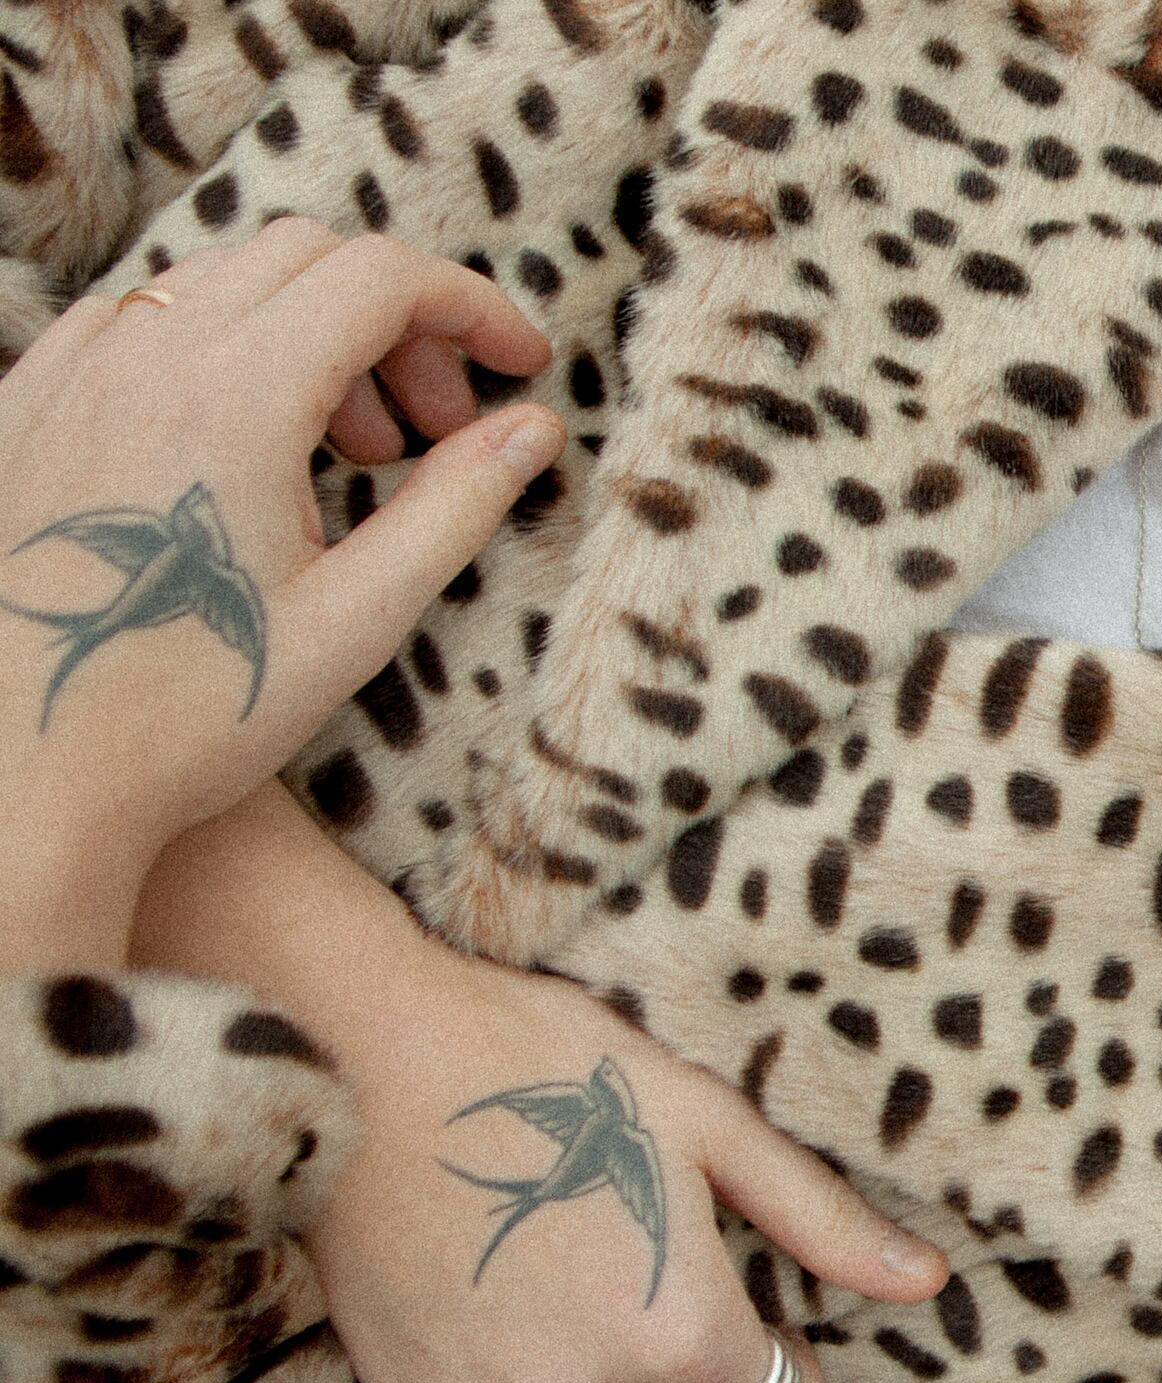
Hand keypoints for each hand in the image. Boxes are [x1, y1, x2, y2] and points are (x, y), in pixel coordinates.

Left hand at [0, 220, 559, 969]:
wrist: (15, 773)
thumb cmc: (188, 713)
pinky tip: (243, 444)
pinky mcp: (26, 402)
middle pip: (308, 255)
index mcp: (235, 396)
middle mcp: (143, 355)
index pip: (381, 278)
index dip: (473, 308)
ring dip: (313, 330)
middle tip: (439, 428)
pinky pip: (140, 317)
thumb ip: (454, 504)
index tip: (521, 370)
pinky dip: (222, 346)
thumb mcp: (357, 617)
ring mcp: (73, 371)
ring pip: (224, 276)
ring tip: (349, 452)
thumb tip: (534, 428)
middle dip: (401, 319)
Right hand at [301, 935, 951, 1382]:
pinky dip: (496, 1357)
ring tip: (569, 1264)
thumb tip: (926, 1282)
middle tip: (662, 1287)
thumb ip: (819, 1220)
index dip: (784, 1371)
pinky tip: (486, 1270)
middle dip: (689, 1382)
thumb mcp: (711, 1125)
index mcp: (681, 1332)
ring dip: (591, 1373)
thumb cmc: (551, 1068)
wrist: (358, 1051)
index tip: (772, 1328)